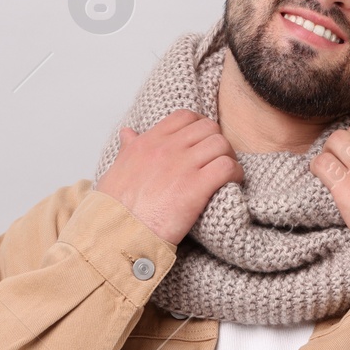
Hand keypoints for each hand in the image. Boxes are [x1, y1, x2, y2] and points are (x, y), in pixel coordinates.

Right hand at [95, 108, 242, 244]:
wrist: (118, 233)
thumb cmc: (114, 208)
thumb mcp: (116, 170)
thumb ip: (128, 149)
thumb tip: (128, 133)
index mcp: (148, 142)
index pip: (184, 117)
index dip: (200, 127)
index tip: (203, 143)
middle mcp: (166, 148)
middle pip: (208, 128)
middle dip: (217, 142)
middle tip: (217, 160)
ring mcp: (182, 165)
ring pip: (221, 144)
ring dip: (228, 158)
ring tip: (226, 175)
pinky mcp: (196, 187)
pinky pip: (227, 167)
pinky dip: (235, 174)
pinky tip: (230, 184)